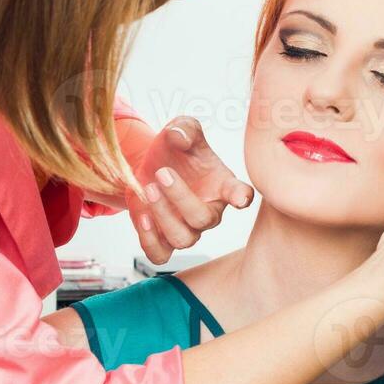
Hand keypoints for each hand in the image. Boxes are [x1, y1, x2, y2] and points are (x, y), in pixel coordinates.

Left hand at [126, 116, 254, 264]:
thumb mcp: (181, 129)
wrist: (150, 165)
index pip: (240, 193)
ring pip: (182, 239)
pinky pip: (159, 254)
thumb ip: (184, 128)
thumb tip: (179, 137)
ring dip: (163, 216)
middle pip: (203, 220)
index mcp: (221, 185)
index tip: (239, 198)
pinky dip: (149, 240)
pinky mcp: (163, 241)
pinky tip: (143, 215)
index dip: (241, 197)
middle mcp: (208, 211)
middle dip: (181, 198)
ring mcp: (186, 230)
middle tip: (162, 173)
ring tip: (149, 189)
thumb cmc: (176, 149)